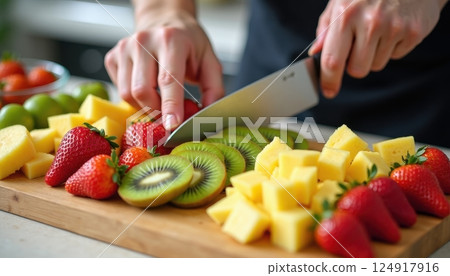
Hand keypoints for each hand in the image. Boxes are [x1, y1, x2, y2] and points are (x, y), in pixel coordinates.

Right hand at [105, 10, 223, 129]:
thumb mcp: (209, 60)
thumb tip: (207, 112)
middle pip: (142, 90)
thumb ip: (213, 88)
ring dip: (144, 106)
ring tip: (159, 99)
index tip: (173, 124)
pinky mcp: (113, 57)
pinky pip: (119, 89)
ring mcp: (125, 48)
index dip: (171, 106)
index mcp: (171, 40)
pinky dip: (133, 97)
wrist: (164, 22)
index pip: (168, 79)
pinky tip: (147, 88)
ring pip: (127, 94)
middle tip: (170, 113)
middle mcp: (144, 41)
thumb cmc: (187, 43)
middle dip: (156, 109)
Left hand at [309, 0, 446, 97]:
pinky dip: (392, 47)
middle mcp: (370, 23)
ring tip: (378, 31)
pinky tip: (392, 28)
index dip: (329, 81)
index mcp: (346, 16)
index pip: (333, 61)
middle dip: (354, 64)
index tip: (328, 91)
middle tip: (358, 45)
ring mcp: (394, 28)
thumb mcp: (340, 1)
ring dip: (374, 55)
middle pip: (357, 70)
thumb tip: (316, 51)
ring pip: (376, 65)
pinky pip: (395, 56)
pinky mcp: (413, 32)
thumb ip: (326, 27)